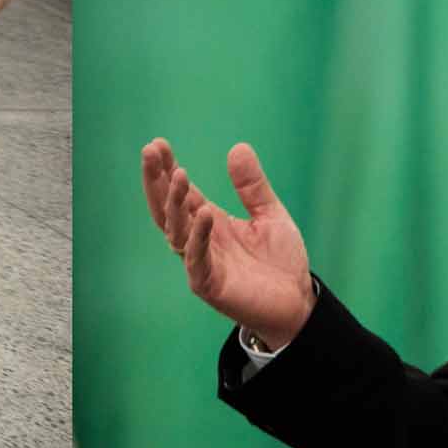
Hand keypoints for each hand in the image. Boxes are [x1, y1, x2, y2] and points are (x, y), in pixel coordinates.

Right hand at [140, 140, 317, 348]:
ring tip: (179, 175)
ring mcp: (200, 262)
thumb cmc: (280, 262)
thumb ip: (252, 186)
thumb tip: (237, 147)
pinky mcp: (209, 284)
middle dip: (156, 180)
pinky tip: (204, 212)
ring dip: (174, 203)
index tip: (158, 144)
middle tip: (150, 151)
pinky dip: (197, 236)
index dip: (167, 169)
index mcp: (209, 223)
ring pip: (176, 230)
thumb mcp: (270, 215)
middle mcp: (198, 240)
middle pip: (167, 208)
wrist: (297, 303)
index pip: (181, 193)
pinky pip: (196, 258)